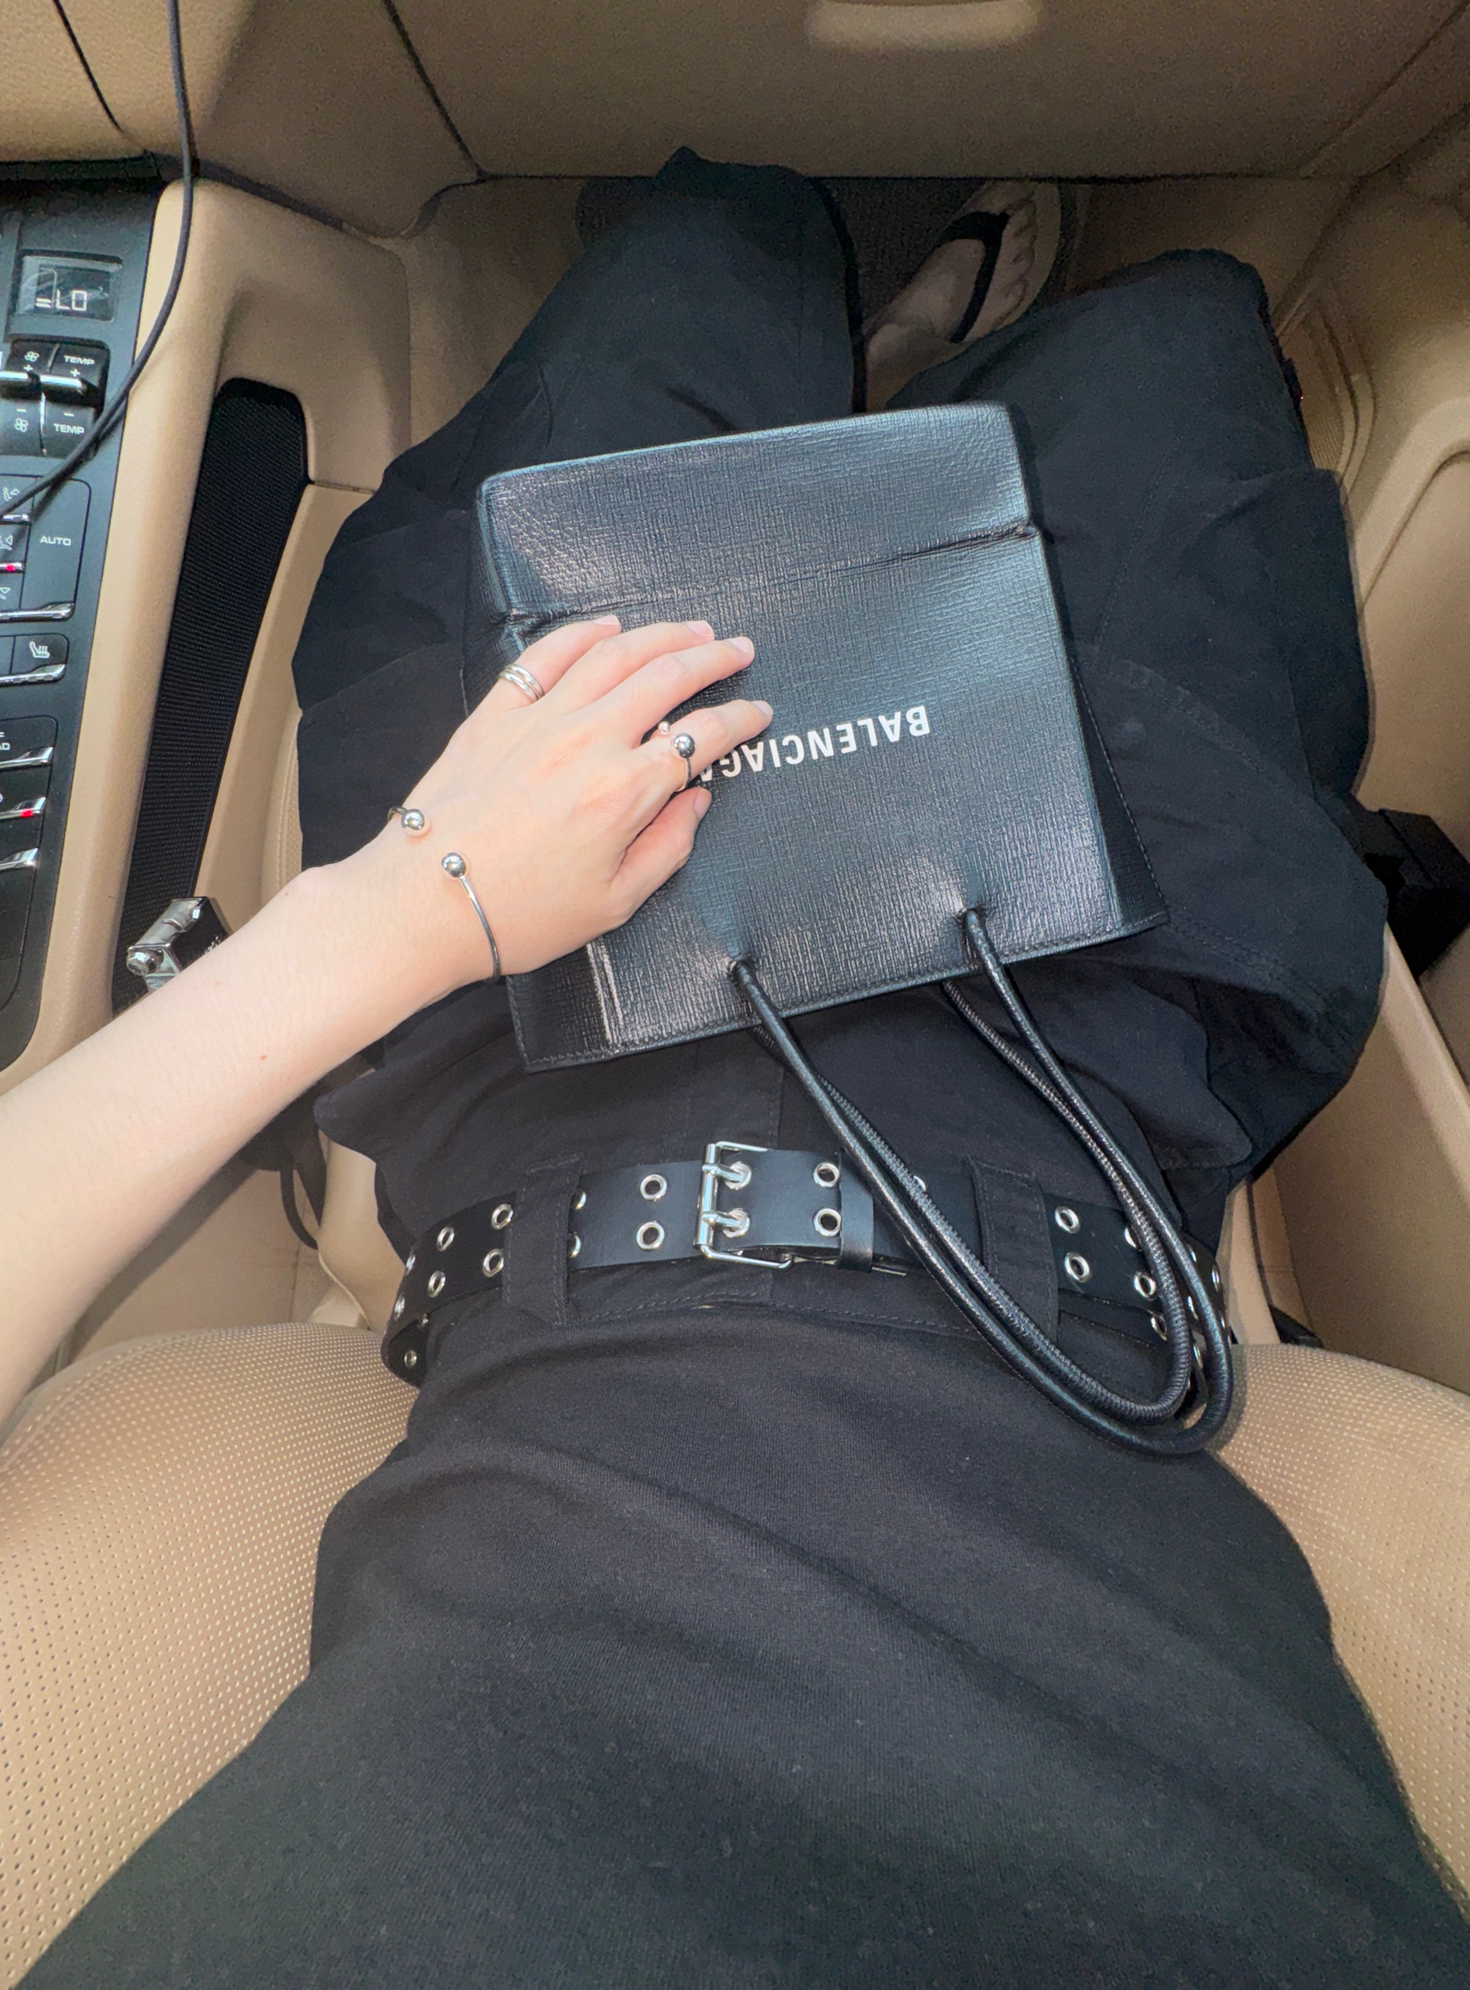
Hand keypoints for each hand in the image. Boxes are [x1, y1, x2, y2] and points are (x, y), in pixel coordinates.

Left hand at [363, 616, 769, 987]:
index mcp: (623, 793)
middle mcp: (586, 743)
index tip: (756, 713)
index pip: (702, 738)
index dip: (740, 720)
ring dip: (661, 634)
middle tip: (737, 648)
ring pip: (613, 653)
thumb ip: (666, 848)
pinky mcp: (496, 715)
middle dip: (712, 657)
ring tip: (689, 629)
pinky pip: (545, 656)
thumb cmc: (516, 913)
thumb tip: (693, 805)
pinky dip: (583, 634)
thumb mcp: (613, 903)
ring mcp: (539, 721)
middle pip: (666, 676)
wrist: (426, 904)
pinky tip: (607, 628)